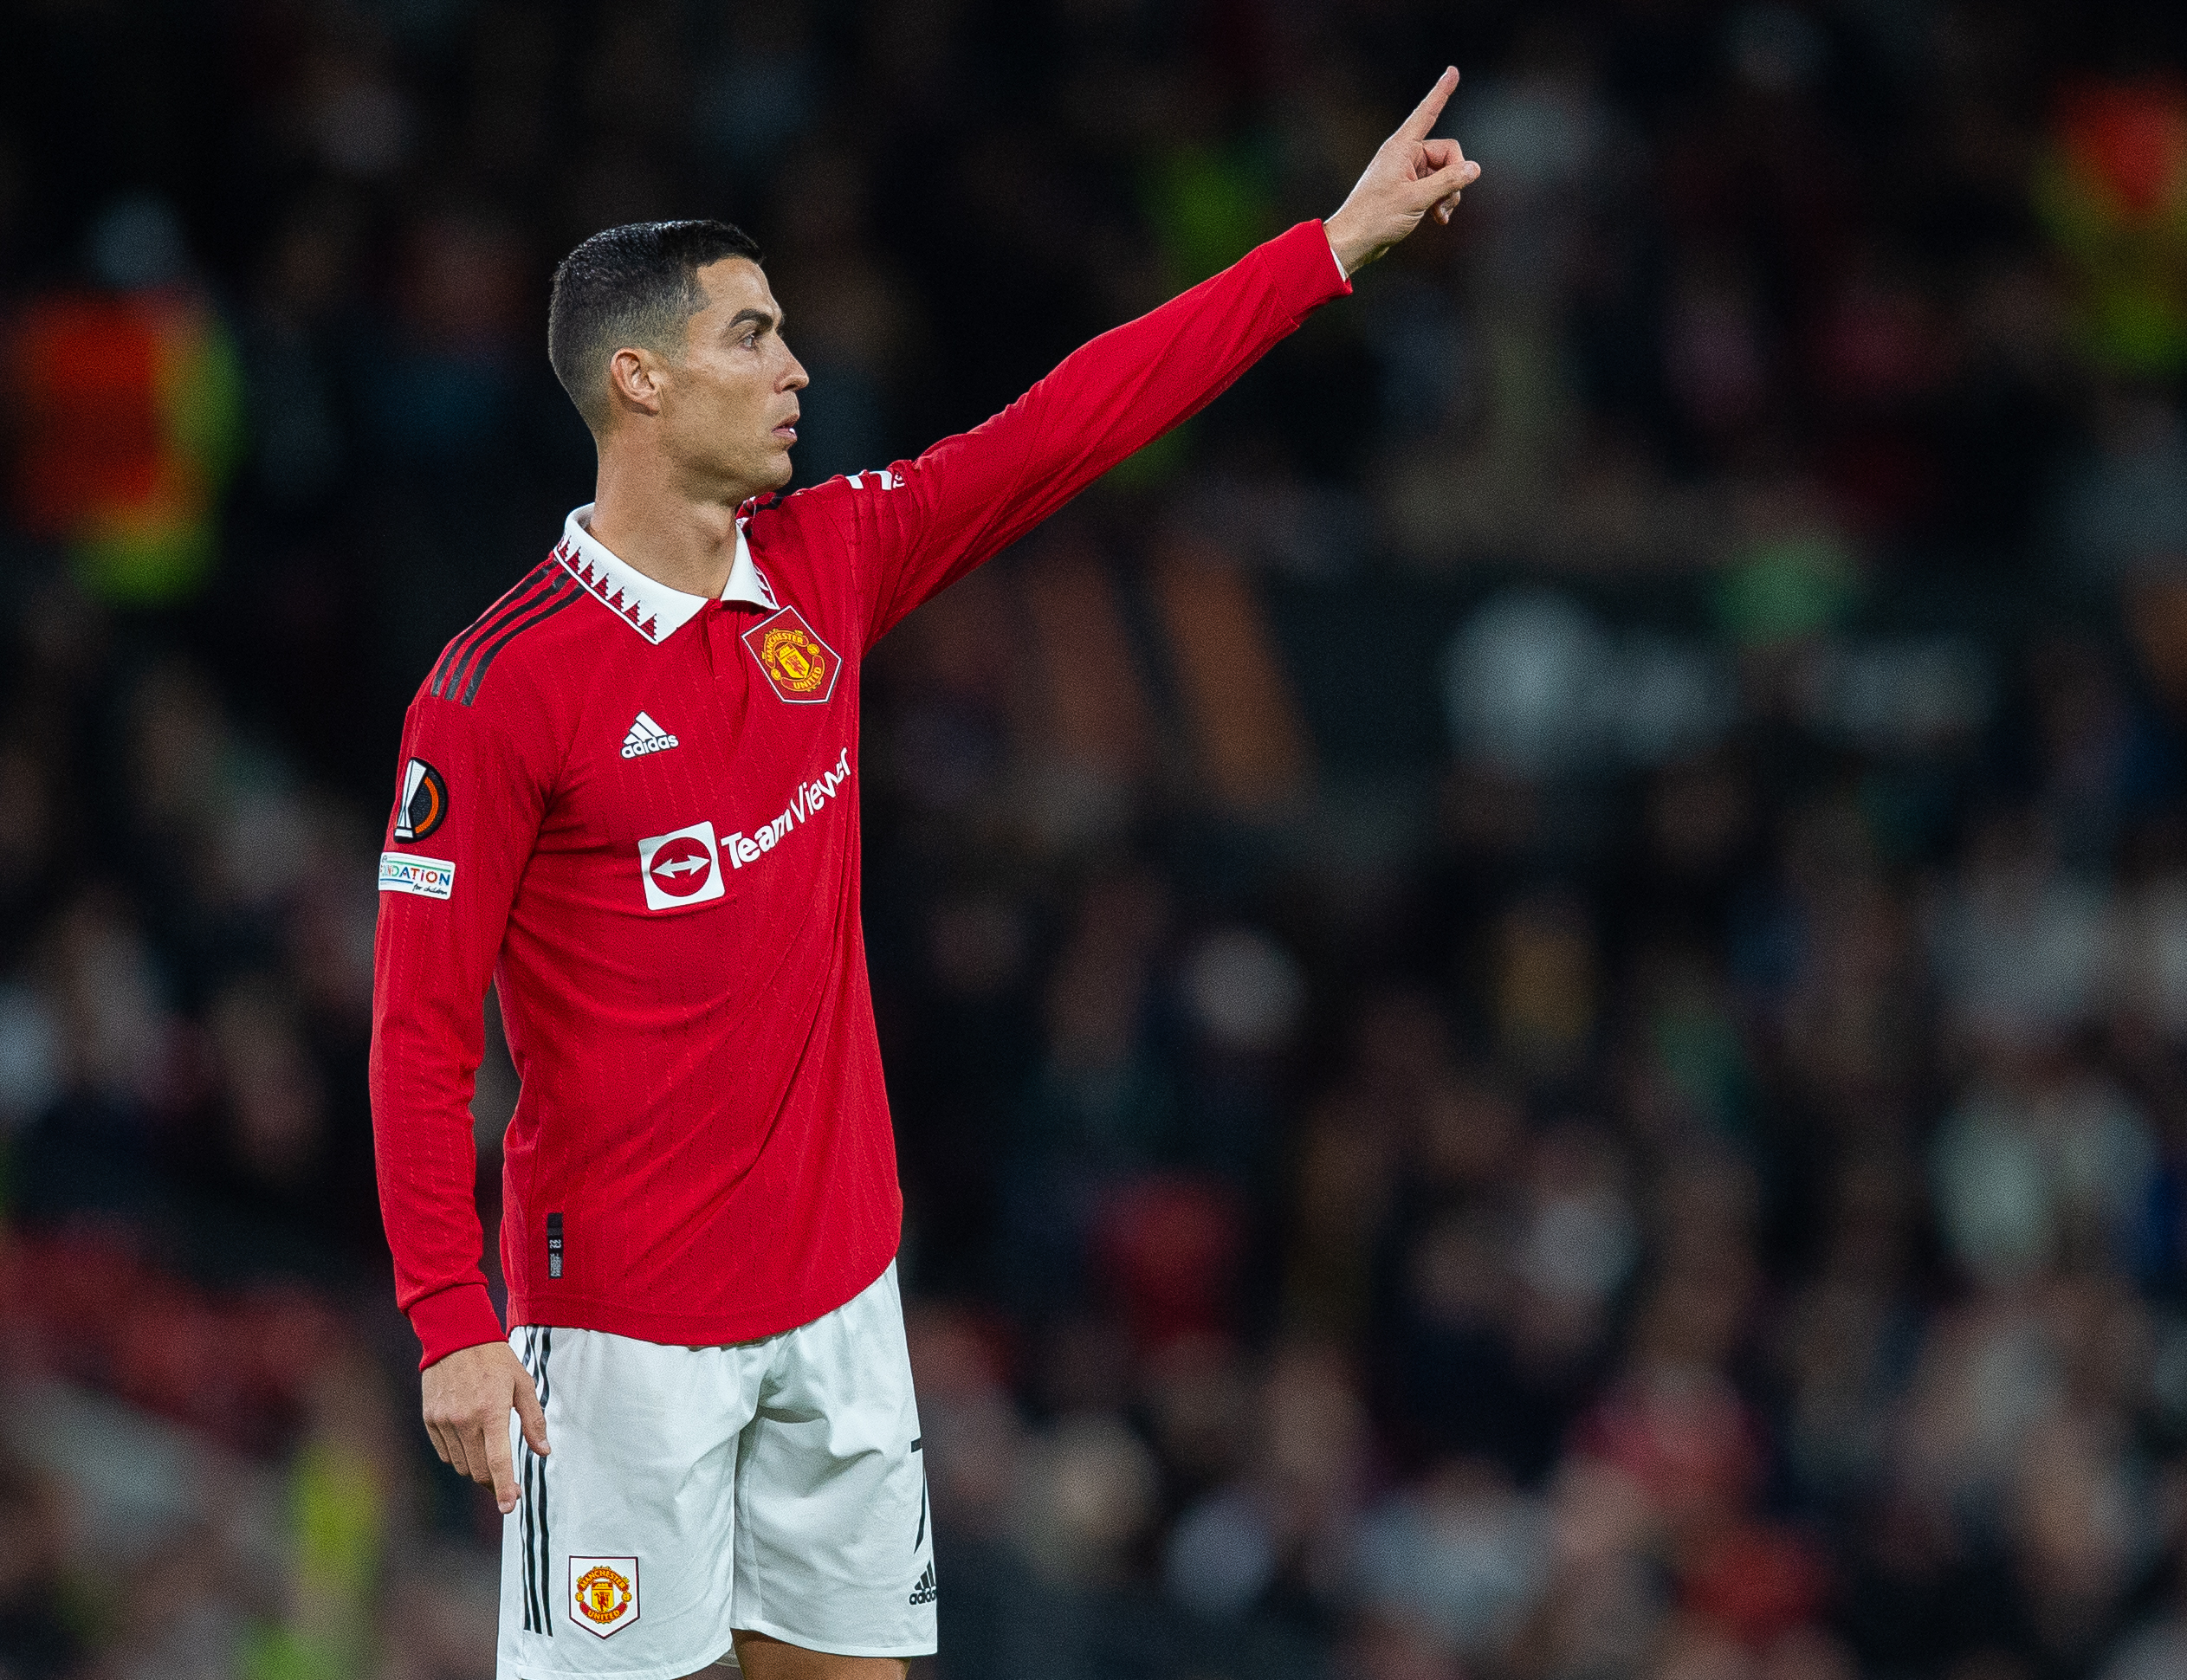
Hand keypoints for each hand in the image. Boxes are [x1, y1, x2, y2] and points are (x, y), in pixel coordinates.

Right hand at [421, 1340, 548, 1513]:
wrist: (455, 1336)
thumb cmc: (496, 1359)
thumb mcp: (523, 1384)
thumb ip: (533, 1420)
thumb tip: (544, 1451)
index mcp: (492, 1412)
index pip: (498, 1462)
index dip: (503, 1489)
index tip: (509, 1507)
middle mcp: (465, 1421)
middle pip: (479, 1470)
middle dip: (494, 1481)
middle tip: (508, 1481)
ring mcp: (444, 1422)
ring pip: (461, 1465)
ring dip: (477, 1467)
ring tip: (489, 1451)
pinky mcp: (430, 1420)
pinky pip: (445, 1453)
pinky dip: (459, 1455)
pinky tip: (470, 1441)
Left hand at [1324, 67, 1480, 277]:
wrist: (1355, 241)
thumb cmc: (1377, 217)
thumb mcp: (1417, 199)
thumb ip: (1448, 181)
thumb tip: (1474, 168)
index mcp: (1401, 148)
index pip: (1427, 113)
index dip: (1441, 92)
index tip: (1453, 70)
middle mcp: (1405, 155)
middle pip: (1448, 153)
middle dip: (1454, 177)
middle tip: (1446, 202)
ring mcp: (1408, 172)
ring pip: (1445, 172)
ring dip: (1449, 193)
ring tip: (1440, 214)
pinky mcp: (1409, 189)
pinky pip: (1436, 186)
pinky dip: (1441, 201)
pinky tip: (1439, 219)